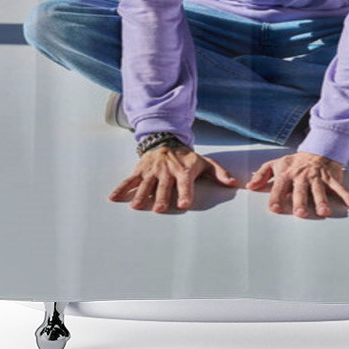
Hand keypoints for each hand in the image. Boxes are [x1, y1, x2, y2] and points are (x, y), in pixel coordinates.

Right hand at [108, 143, 238, 212]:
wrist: (167, 140)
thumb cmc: (187, 157)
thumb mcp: (205, 162)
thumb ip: (220, 174)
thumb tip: (234, 183)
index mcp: (183, 171)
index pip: (185, 184)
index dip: (184, 194)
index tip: (183, 204)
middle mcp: (167, 172)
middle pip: (164, 187)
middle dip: (161, 197)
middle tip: (159, 208)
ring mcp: (152, 171)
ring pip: (146, 185)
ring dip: (141, 196)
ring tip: (136, 207)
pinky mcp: (140, 171)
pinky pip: (130, 180)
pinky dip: (121, 188)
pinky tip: (114, 198)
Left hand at [245, 151, 348, 217]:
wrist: (318, 149)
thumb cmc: (295, 162)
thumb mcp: (275, 164)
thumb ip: (261, 175)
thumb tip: (250, 186)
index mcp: (287, 174)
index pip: (280, 186)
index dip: (277, 197)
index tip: (274, 208)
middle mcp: (302, 176)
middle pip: (301, 190)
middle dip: (300, 201)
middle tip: (300, 213)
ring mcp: (318, 177)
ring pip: (320, 190)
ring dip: (322, 200)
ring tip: (323, 212)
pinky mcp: (331, 177)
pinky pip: (340, 187)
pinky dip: (348, 196)